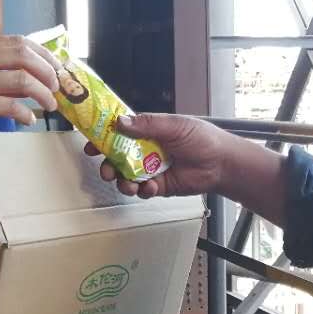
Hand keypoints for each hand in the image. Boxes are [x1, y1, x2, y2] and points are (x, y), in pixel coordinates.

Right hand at [0, 36, 61, 137]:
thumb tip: (35, 75)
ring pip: (23, 79)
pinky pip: (10, 105)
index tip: (56, 67)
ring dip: (43, 94)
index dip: (43, 54)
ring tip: (49, 105)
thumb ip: (0, 70)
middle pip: (25, 56)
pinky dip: (25, 113)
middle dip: (48, 72)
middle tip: (56, 87)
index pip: (19, 42)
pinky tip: (28, 119)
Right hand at [87, 113, 231, 199]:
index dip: (103, 137)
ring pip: (126, 176)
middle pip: (117, 157)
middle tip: (106, 170)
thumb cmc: (202, 139)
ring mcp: (151, 168)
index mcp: (149, 131)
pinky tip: (151, 187)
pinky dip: (142, 190)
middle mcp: (147, 150)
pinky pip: (142, 190)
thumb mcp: (173, 126)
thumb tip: (120, 122)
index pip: (120, 132)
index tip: (91, 143)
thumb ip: (146, 124)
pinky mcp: (159, 186)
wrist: (222, 164)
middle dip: (108, 165)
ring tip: (127, 183)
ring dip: (122, 181)